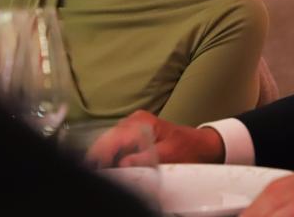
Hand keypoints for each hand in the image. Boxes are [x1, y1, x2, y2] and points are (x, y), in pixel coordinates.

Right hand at [86, 110, 224, 167]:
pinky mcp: (134, 135)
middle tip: (91, 171)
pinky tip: (107, 168)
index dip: (100, 153)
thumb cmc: (189, 148)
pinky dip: (110, 156)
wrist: (202, 145)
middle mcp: (134, 121)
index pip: (113, 137)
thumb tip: (122, 164)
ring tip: (96, 171)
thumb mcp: (169, 156)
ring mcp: (133, 127)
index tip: (92, 166)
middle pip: (107, 138)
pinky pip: (116, 145)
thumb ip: (145, 159)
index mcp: (141, 121)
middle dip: (98, 155)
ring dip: (103, 156)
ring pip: (109, 141)